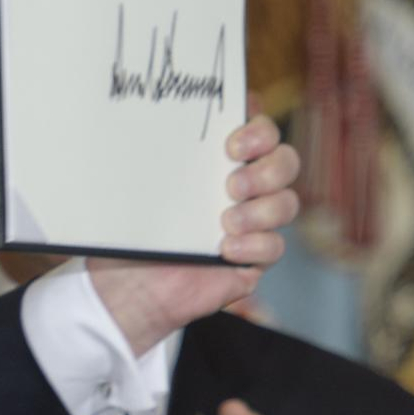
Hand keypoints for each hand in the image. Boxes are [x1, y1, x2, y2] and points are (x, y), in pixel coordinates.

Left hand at [88, 114, 299, 354]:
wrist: (127, 287)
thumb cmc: (131, 231)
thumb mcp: (137, 189)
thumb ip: (153, 158)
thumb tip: (146, 127)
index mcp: (216, 161)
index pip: (257, 131)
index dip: (259, 130)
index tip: (233, 143)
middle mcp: (242, 186)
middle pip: (285, 162)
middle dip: (269, 168)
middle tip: (233, 184)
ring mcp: (252, 222)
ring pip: (286, 203)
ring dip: (261, 209)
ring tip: (226, 221)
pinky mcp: (253, 258)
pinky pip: (274, 246)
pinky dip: (255, 245)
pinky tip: (227, 249)